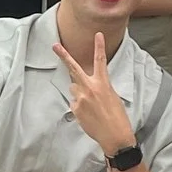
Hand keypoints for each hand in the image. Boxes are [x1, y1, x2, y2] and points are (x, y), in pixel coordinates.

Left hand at [52, 32, 134, 156]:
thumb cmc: (117, 117)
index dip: (98, 46)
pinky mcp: (75, 109)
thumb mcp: (112, 96)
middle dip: (63, 56)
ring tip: (92, 105)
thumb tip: (85, 87)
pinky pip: (74, 102)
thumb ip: (98, 87)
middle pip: (73, 68)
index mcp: (103, 83)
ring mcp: (80, 98)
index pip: (100, 61)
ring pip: (74, 88)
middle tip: (55, 46)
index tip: (97, 35)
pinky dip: (79, 106)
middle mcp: (90, 88)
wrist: (114, 136)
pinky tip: (89, 114)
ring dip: (79, 92)